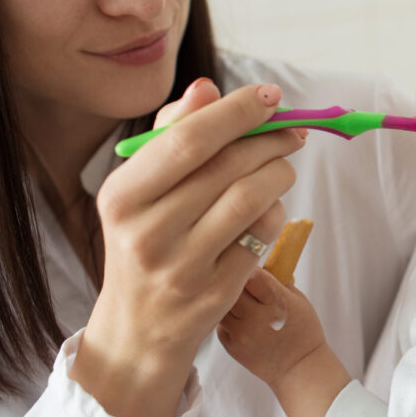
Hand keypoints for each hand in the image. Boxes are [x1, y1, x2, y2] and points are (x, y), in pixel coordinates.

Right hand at [71, 79, 305, 416]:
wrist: (139, 327)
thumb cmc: (147, 238)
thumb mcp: (141, 190)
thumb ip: (172, 134)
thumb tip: (207, 88)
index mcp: (123, 196)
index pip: (187, 140)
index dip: (236, 112)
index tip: (270, 95)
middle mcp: (147, 233)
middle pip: (228, 166)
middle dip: (271, 140)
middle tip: (293, 130)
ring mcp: (182, 268)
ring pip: (252, 199)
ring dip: (279, 173)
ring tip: (283, 166)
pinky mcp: (216, 294)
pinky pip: (263, 236)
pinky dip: (275, 213)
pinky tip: (269, 208)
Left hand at [218, 267, 325, 387]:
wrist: (299, 369)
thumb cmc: (304, 332)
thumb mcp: (300, 301)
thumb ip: (279, 283)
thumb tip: (260, 266)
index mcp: (278, 303)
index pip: (254, 274)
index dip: (252, 269)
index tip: (253, 269)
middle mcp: (257, 317)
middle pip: (234, 288)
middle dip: (239, 283)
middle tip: (244, 284)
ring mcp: (242, 333)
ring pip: (223, 306)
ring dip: (229, 300)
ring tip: (241, 302)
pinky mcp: (232, 347)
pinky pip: (220, 324)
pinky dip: (226, 318)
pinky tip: (239, 319)